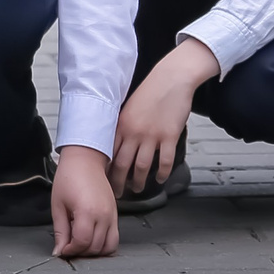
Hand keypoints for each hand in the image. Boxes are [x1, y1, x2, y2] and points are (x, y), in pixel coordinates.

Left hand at [52, 145, 119, 258]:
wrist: (84, 160)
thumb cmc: (69, 176)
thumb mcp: (58, 204)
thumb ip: (60, 230)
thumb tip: (59, 250)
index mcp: (87, 211)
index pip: (82, 242)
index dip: (71, 250)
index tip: (63, 249)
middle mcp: (104, 215)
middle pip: (96, 247)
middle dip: (81, 251)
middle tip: (69, 246)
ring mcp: (112, 216)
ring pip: (108, 247)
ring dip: (94, 251)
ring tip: (81, 244)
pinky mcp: (116, 215)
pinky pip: (115, 238)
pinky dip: (105, 244)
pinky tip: (92, 238)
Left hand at [113, 38, 212, 194]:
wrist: (171, 79)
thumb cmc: (149, 91)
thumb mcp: (128, 107)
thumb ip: (122, 125)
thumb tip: (113, 141)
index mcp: (121, 124)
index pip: (108, 152)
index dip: (105, 169)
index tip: (102, 180)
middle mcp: (134, 132)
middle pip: (122, 164)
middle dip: (118, 182)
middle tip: (117, 193)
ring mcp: (152, 136)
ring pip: (142, 167)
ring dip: (139, 182)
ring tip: (138, 189)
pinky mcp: (169, 137)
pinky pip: (164, 162)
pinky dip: (162, 174)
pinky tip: (160, 179)